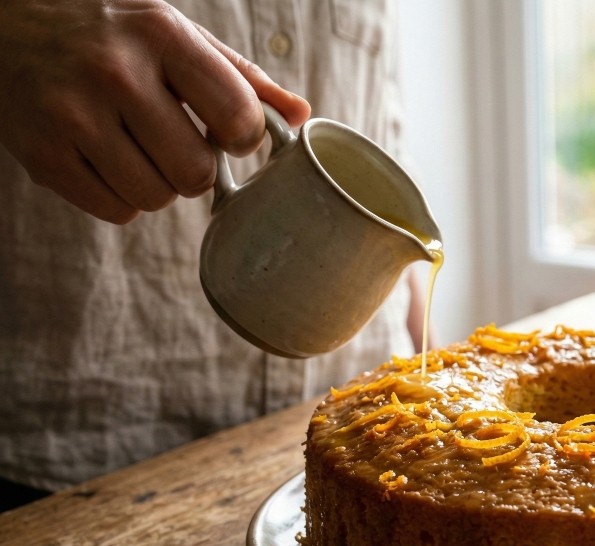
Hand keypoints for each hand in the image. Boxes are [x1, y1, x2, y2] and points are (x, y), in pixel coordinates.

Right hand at [0, 0, 311, 223]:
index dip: (244, 136)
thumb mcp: (176, 34)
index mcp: (160, 35)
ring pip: (155, 198)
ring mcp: (70, 115)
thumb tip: (301, 115)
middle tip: (177, 143)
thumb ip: (240, 77)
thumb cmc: (111, 32)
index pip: (237, 115)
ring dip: (159, 186)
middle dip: (198, 168)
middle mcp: (113, 73)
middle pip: (195, 172)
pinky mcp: (40, 153)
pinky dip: (122, 197)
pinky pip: (115, 211)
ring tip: (138, 149)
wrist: (5, 22)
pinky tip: (108, 160)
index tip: (228, 130)